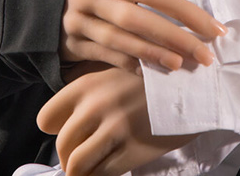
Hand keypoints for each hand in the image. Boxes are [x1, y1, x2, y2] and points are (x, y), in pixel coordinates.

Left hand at [38, 66, 200, 175]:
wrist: (193, 84)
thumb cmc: (153, 79)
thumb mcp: (116, 73)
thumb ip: (89, 94)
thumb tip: (64, 122)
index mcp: (88, 85)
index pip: (45, 118)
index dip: (55, 130)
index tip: (71, 133)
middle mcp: (96, 106)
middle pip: (61, 146)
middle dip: (69, 156)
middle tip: (86, 155)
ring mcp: (115, 129)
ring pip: (75, 166)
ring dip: (82, 171)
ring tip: (96, 165)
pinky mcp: (132, 150)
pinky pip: (100, 175)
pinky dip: (101, 175)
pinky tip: (114, 165)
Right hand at [60, 0, 225, 73]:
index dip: (181, 10)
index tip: (212, 26)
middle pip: (136, 20)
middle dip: (174, 38)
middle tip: (205, 54)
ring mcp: (78, 23)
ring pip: (121, 42)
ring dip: (153, 55)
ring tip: (182, 64)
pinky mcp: (72, 45)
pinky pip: (106, 57)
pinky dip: (131, 65)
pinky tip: (154, 72)